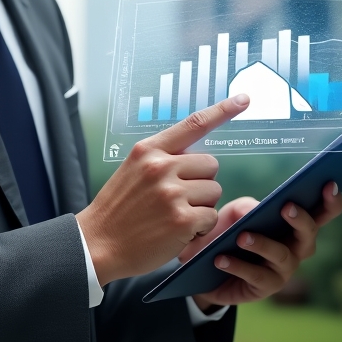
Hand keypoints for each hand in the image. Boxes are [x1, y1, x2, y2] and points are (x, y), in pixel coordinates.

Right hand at [76, 94, 249, 286]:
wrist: (98, 242)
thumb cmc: (119, 208)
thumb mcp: (133, 169)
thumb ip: (162, 158)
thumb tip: (198, 155)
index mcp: (149, 150)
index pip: (193, 124)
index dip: (222, 111)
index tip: (244, 99)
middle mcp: (161, 166)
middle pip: (211, 164)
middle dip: (202, 182)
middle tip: (178, 197)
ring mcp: (172, 193)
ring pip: (213, 192)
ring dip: (201, 206)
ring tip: (173, 215)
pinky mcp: (182, 219)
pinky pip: (211, 217)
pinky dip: (200, 228)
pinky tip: (176, 231)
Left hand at [191, 182, 341, 310]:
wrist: (205, 264)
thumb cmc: (228, 232)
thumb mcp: (233, 213)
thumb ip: (245, 207)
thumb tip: (254, 212)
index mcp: (294, 226)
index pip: (321, 213)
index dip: (330, 201)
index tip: (329, 184)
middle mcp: (296, 249)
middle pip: (309, 235)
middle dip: (301, 220)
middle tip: (286, 207)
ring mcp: (283, 270)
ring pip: (282, 256)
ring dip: (262, 244)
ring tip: (241, 237)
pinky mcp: (265, 288)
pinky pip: (256, 276)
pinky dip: (238, 266)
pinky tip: (220, 259)